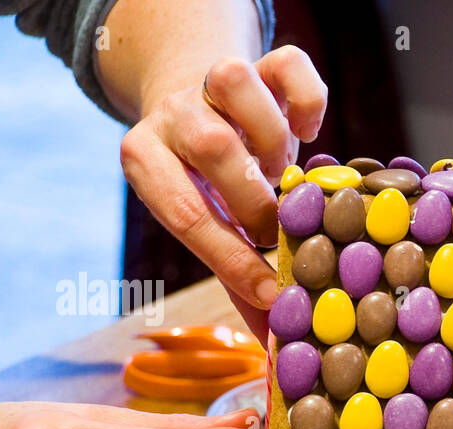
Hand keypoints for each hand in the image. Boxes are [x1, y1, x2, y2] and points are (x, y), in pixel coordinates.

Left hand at [119, 46, 327, 340]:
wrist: (203, 100)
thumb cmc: (210, 184)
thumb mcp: (209, 226)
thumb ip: (236, 276)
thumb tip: (273, 346)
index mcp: (144, 159)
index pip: (186, 214)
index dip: (234, 261)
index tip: (274, 295)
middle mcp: (172, 113)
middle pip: (211, 146)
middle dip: (256, 200)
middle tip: (276, 228)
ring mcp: (213, 80)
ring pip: (236, 84)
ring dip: (272, 140)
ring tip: (286, 174)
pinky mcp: (262, 59)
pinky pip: (291, 66)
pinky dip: (307, 103)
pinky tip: (309, 131)